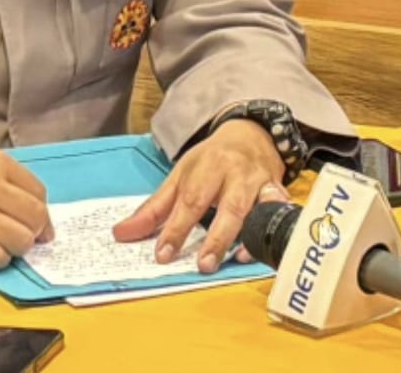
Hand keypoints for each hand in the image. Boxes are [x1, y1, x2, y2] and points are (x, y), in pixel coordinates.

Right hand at [0, 144, 52, 270]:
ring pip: (20, 242)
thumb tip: (36, 210)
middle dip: (33, 231)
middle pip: (34, 218)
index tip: (34, 221)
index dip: (39, 211)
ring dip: (16, 247)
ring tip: (1, 243)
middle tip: (20, 235)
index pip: (38, 193)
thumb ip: (4, 177)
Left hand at [112, 119, 289, 272]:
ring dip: (247, 235)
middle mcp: (232, 174)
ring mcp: (258, 182)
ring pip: (256, 208)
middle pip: (226, 205)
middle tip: (203, 265)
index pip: (188, 200)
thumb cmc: (209, 161)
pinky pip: (279, 209)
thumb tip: (120, 234)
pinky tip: (263, 246)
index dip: (176, 229)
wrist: (249, 135)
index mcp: (204, 168)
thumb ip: (153, 209)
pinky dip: (275, 225)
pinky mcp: (277, 190)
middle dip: (216, 236)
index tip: (163, 255)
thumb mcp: (178, 177)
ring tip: (236, 259)